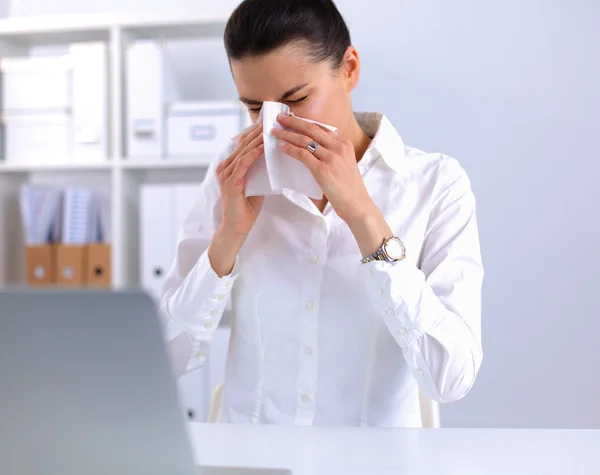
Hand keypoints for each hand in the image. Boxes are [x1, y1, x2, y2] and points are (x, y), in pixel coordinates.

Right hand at [208, 122, 263, 275]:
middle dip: (258, 131)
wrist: (236, 228)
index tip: (270, 122)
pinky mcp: (231, 182)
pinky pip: (243, 163)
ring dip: (258, 139)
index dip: (256, 132)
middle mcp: (225, 167)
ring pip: (243, 150)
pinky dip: (253, 154)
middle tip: (272, 119)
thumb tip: (274, 159)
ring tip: (270, 129)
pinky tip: (263, 147)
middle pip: (243, 143)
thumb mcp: (255, 184)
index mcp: (230, 166)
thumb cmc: (246, 208)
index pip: (244, 144)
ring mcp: (226, 174)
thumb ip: (260, 171)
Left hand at [273, 113, 373, 223]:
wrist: (356, 203)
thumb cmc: (349, 187)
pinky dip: (290, 149)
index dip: (305, 122)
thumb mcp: (345, 163)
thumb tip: (314, 147)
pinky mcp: (322, 170)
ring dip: (287, 134)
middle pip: (312, 129)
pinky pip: (302, 154)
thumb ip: (333, 152)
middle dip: (294, 122)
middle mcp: (339, 147)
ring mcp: (331, 158)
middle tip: (280, 118)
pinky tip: (282, 148)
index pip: (321, 128)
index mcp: (345, 144)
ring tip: (276, 132)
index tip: (293, 119)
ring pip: (305, 140)